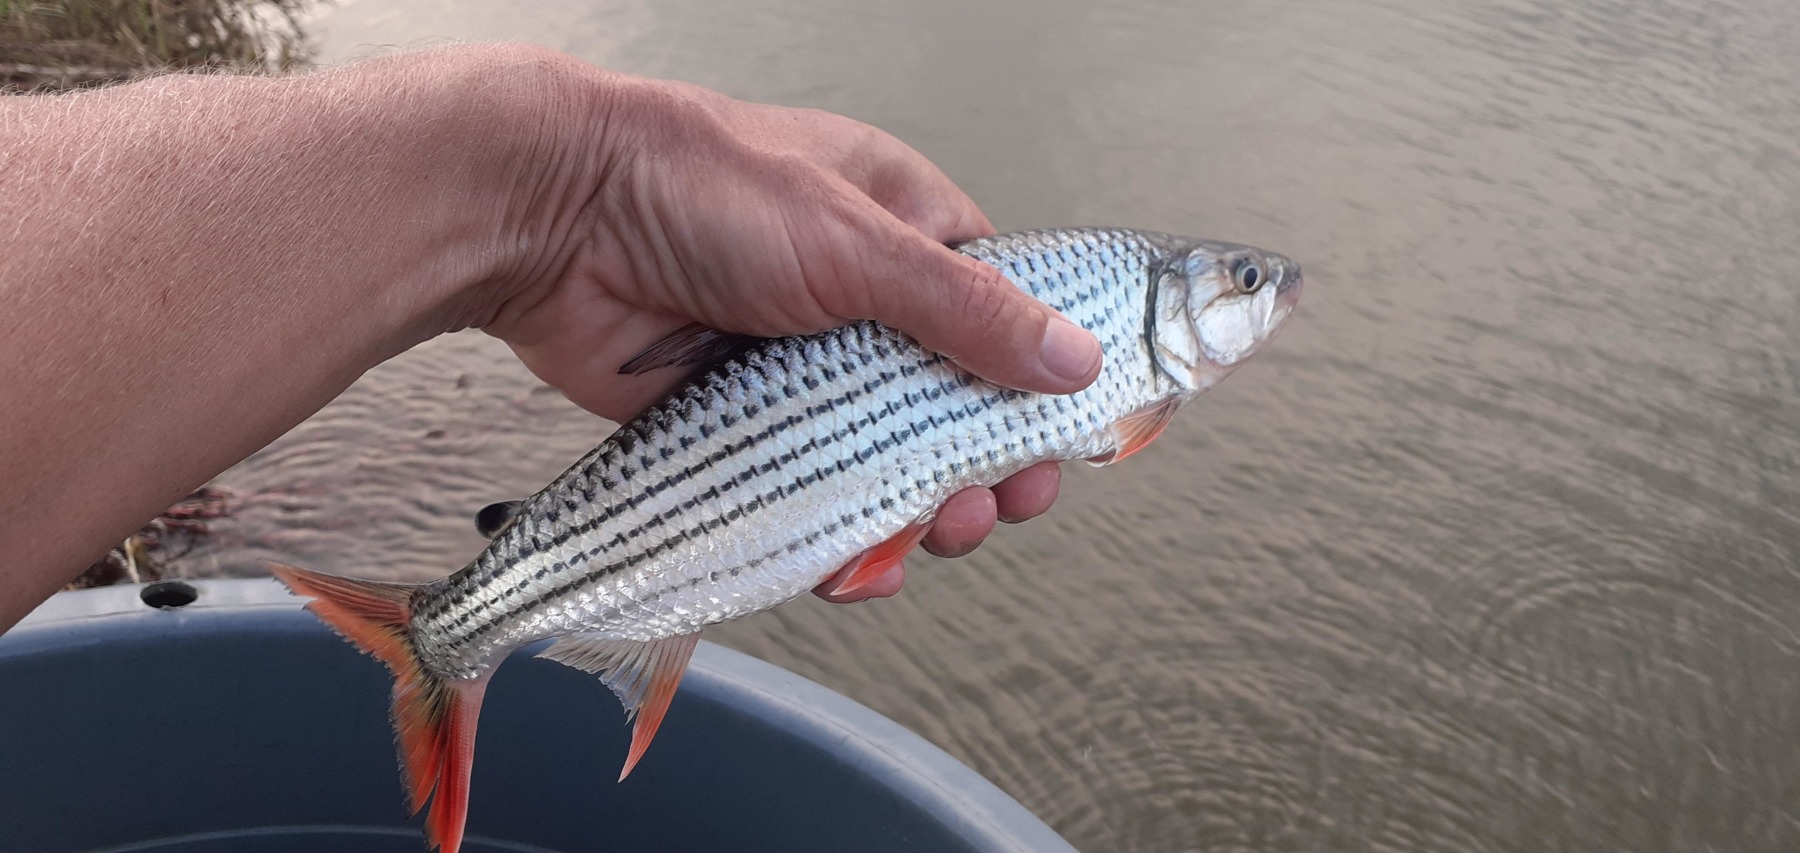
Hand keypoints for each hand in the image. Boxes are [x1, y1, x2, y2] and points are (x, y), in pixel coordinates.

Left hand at [475, 55, 1103, 600]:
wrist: (550, 221)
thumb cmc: (699, 188)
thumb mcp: (856, 244)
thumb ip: (967, 311)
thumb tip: (1074, 361)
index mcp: (901, 225)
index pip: (1001, 310)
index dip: (1037, 379)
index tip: (1061, 440)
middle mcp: (858, 297)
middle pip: (950, 401)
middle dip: (980, 463)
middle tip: (994, 506)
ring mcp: (799, 364)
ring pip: (881, 458)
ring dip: (915, 509)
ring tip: (926, 536)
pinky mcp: (743, 421)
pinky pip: (808, 490)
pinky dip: (837, 533)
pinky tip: (853, 563)